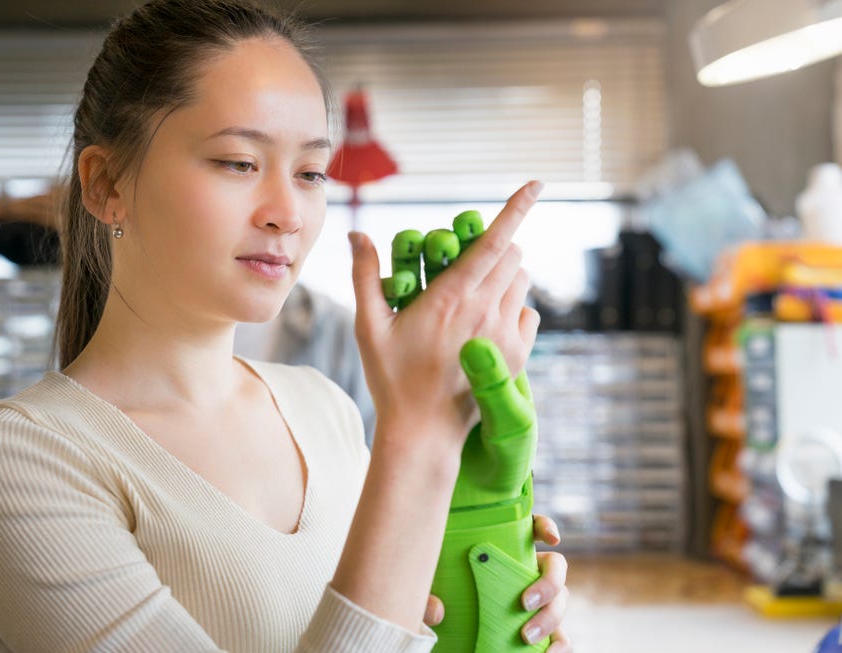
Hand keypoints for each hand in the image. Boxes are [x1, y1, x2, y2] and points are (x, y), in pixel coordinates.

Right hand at [349, 181, 542, 451]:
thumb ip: (365, 276)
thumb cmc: (391, 378)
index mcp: (452, 297)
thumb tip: (357, 233)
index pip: (494, 241)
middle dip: (496, 246)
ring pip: (522, 280)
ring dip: (505, 274)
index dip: (517, 207)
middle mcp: (486, 310)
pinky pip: (528, 313)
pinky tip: (488, 323)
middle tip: (467, 261)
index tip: (537, 182)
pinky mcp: (518, 355)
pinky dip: (514, 307)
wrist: (423, 431)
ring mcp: (506, 334)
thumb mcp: (369, 326)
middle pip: (512, 254)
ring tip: (476, 292)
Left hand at [423, 514, 571, 651]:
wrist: (454, 632)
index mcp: (507, 548)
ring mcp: (539, 599)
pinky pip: (562, 637)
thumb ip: (428, 595)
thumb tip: (436, 611)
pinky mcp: (542, 629)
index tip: (551, 538)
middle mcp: (528, 570)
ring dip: (550, 618)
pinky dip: (560, 646)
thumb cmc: (445, 594)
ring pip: (560, 602)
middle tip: (524, 603)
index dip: (546, 526)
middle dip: (548, 584)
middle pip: (555, 568)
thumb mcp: (433, 588)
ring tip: (526, 637)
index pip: (532, 527)